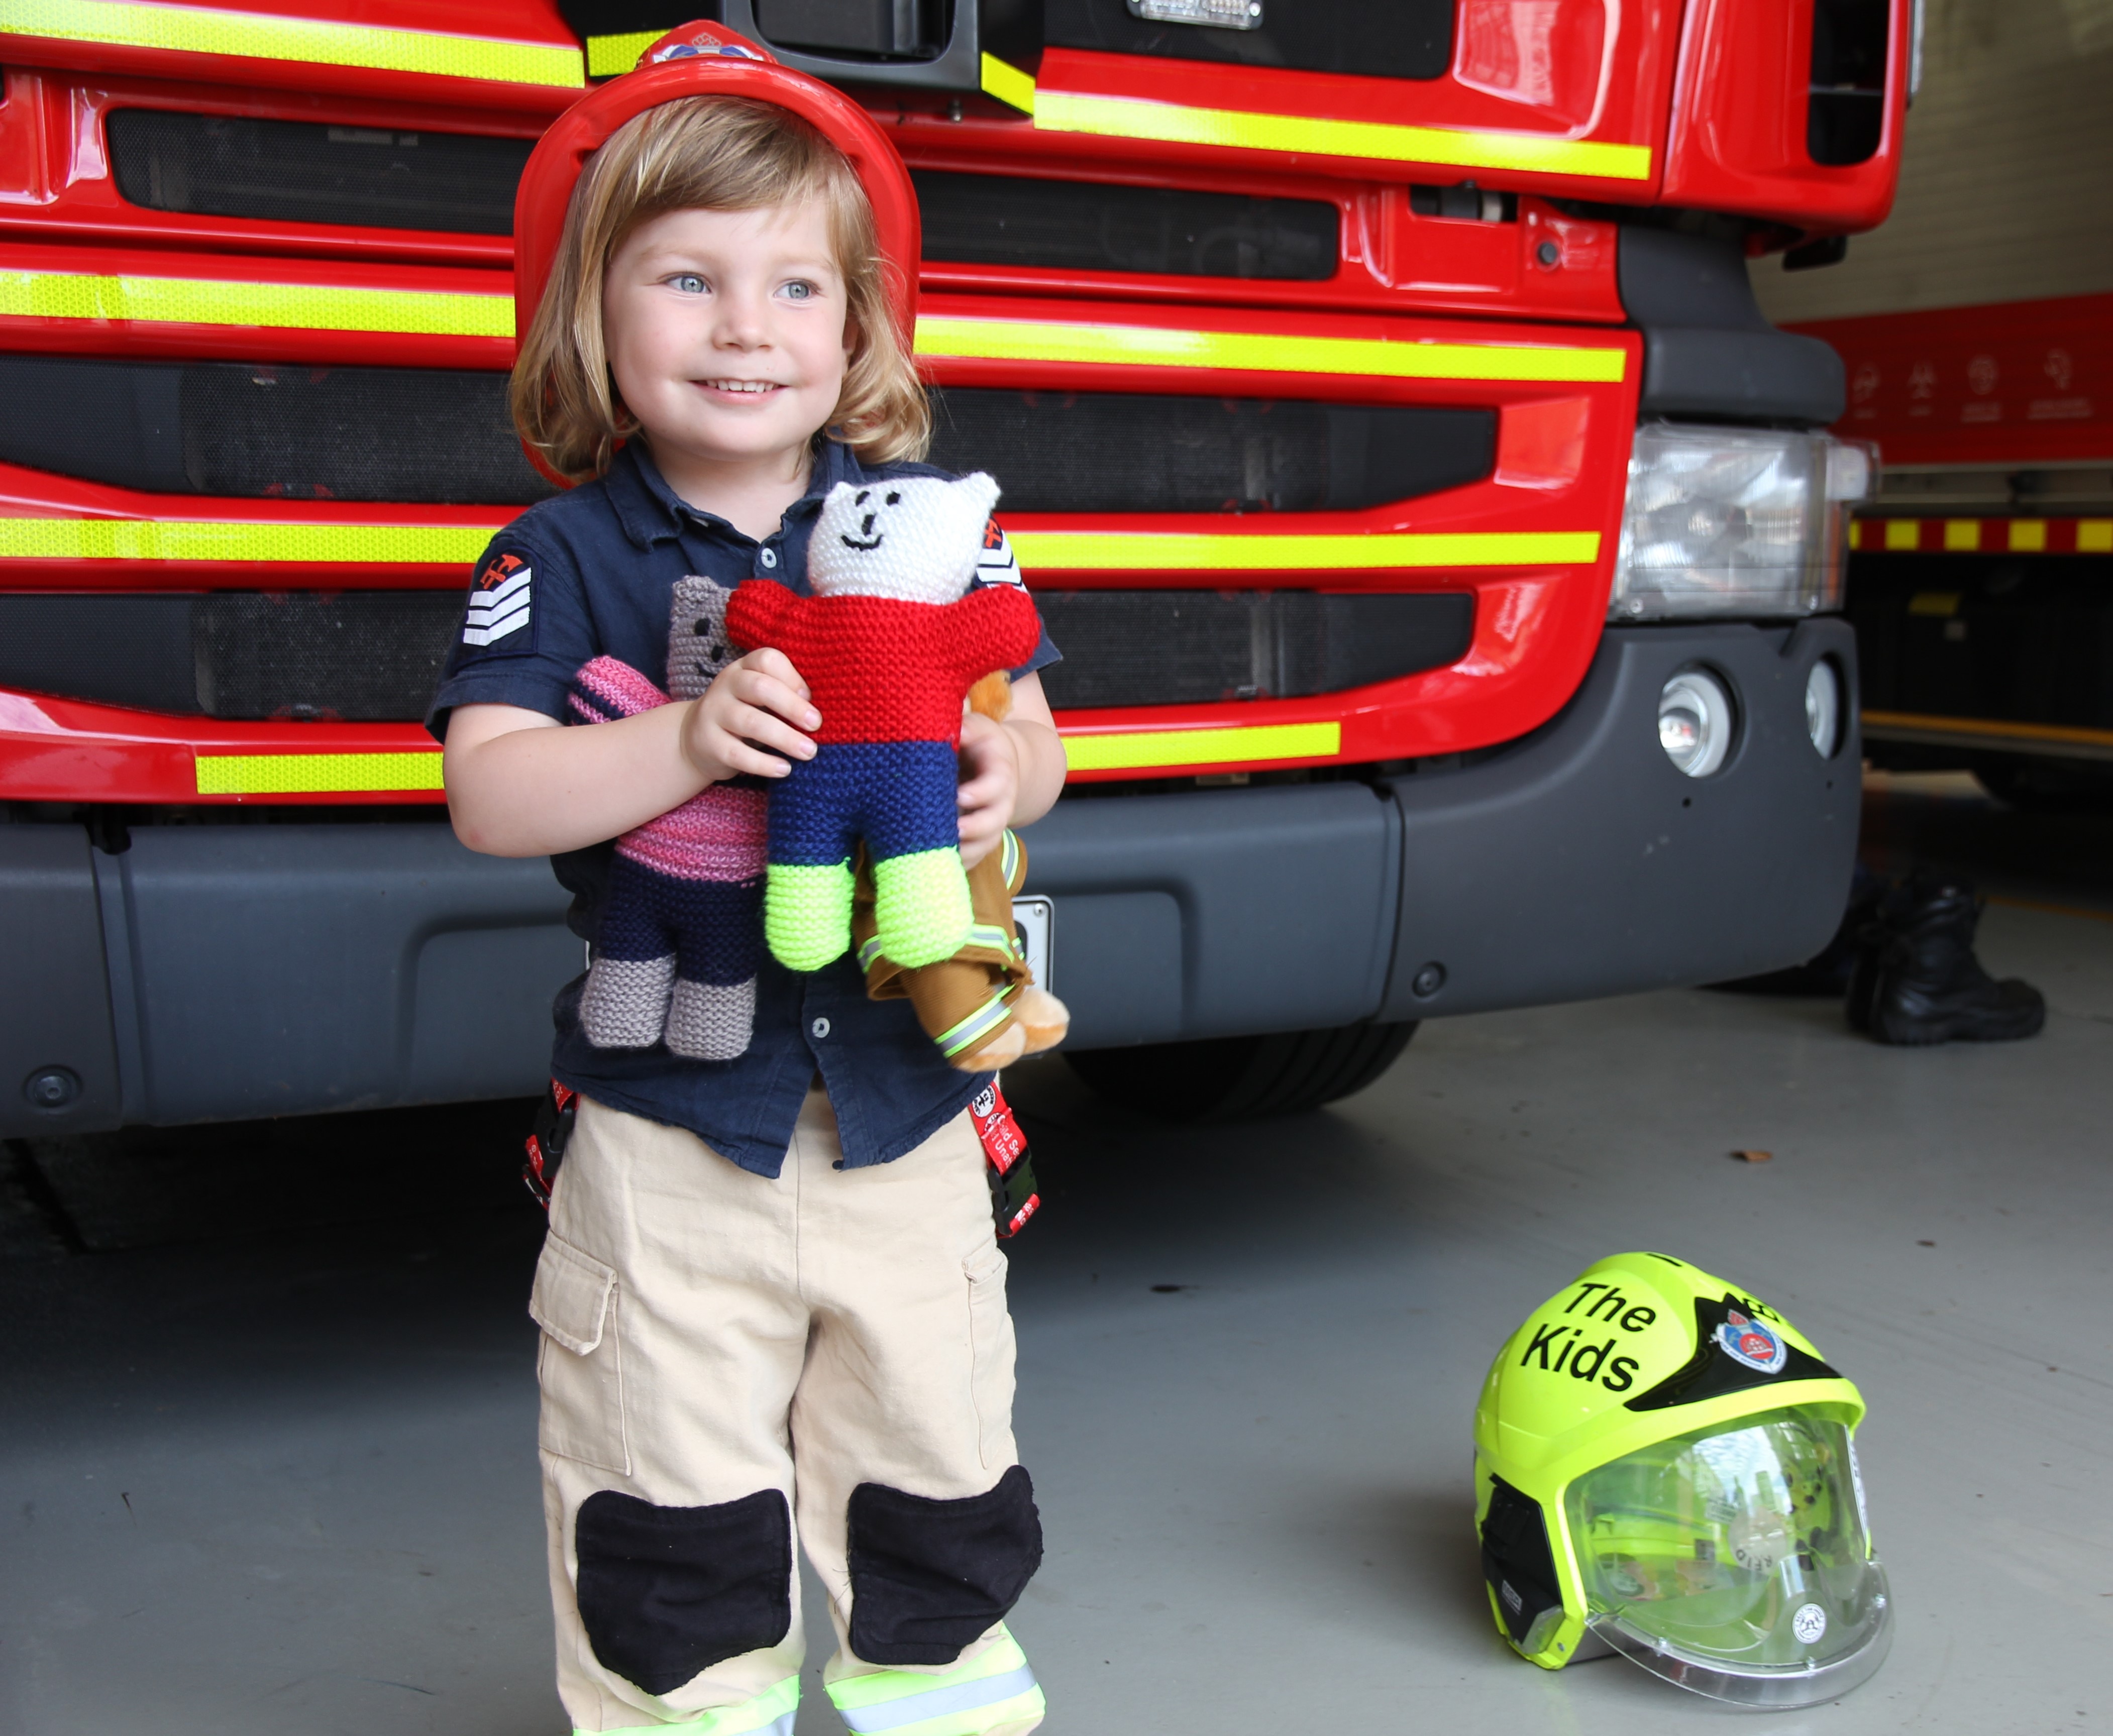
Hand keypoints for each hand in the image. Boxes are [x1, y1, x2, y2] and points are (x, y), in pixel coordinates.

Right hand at [680, 648, 819, 781]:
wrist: (696, 739)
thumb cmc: (744, 713)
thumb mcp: (759, 697)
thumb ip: (785, 694)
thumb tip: (824, 709)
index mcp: (743, 668)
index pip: (767, 660)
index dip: (792, 676)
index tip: (811, 697)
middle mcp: (726, 685)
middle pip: (760, 688)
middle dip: (792, 707)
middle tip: (816, 725)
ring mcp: (714, 713)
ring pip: (750, 722)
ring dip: (784, 738)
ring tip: (809, 752)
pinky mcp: (708, 743)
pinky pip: (737, 754)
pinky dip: (763, 763)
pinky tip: (784, 769)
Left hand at [956, 708, 1019, 868]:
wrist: (997, 763)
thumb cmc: (980, 743)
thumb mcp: (976, 727)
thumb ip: (966, 726)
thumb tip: (956, 727)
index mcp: (1000, 770)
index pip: (997, 783)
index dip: (981, 792)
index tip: (960, 796)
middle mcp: (1001, 800)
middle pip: (996, 819)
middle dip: (976, 828)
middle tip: (953, 831)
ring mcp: (993, 822)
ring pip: (987, 843)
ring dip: (967, 851)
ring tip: (941, 856)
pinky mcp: (981, 837)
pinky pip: (975, 856)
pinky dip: (960, 863)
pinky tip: (937, 867)